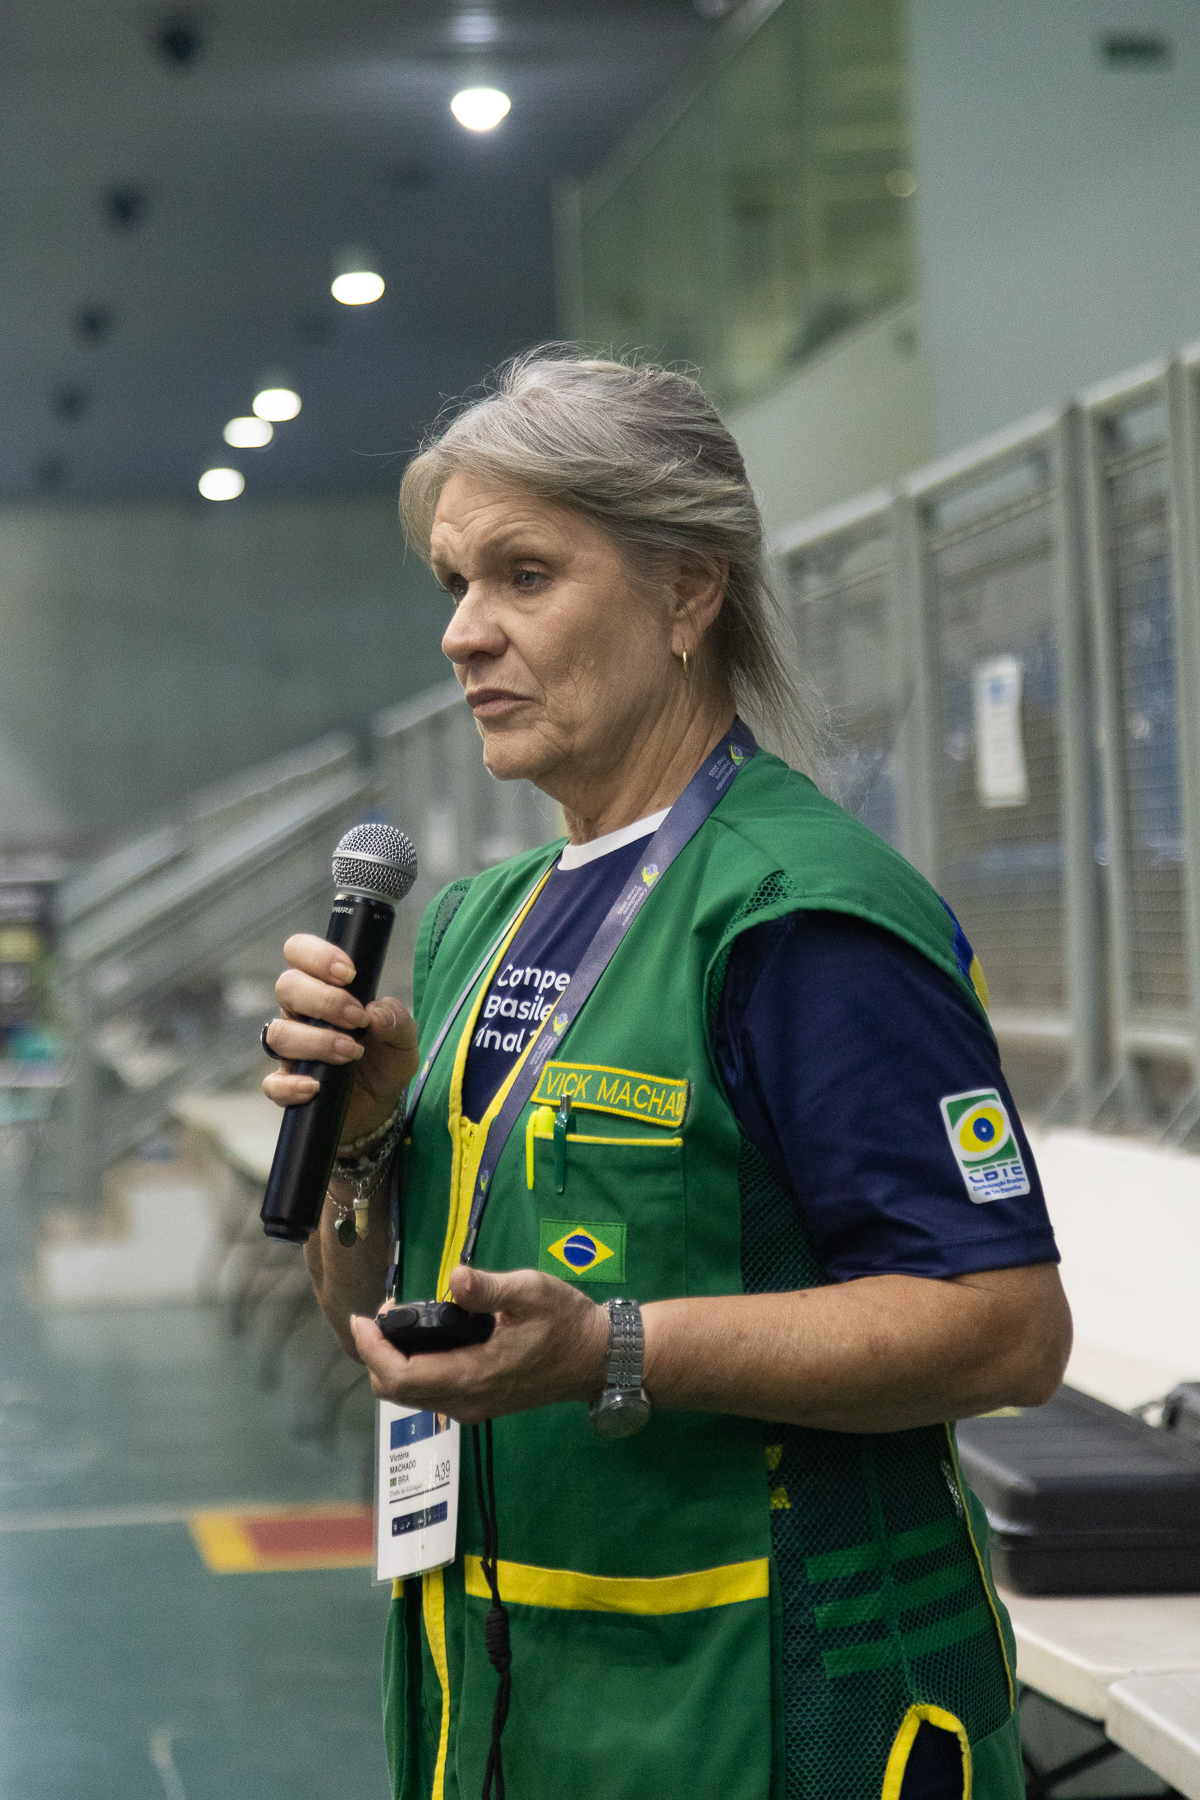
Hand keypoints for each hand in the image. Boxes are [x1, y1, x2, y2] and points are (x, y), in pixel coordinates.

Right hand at [262, 932, 418, 1144]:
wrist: (381, 1105)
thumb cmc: (385, 1059)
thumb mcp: (403, 1038)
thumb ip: (396, 1019)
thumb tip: (376, 1014)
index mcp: (323, 989)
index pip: (300, 953)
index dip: (317, 955)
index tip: (348, 973)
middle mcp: (300, 1014)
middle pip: (287, 987)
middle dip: (324, 1000)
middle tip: (356, 1019)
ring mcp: (290, 1051)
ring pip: (277, 1034)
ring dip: (316, 1041)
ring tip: (351, 1053)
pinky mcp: (287, 1086)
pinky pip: (272, 1084)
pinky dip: (291, 1085)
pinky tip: (316, 1086)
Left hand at [350, 1265, 609, 1424]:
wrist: (597, 1358)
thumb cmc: (566, 1322)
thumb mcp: (531, 1292)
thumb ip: (490, 1288)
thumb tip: (456, 1277)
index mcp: (474, 1375)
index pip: (402, 1376)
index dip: (373, 1350)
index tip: (363, 1318)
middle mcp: (467, 1400)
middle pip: (397, 1392)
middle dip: (377, 1355)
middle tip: (380, 1317)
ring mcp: (473, 1406)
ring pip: (412, 1396)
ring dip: (393, 1364)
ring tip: (398, 1323)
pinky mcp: (480, 1403)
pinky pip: (430, 1394)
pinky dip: (413, 1371)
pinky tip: (425, 1339)